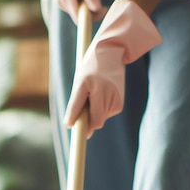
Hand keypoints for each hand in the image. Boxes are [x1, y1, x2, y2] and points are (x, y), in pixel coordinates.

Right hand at [44, 0, 102, 22]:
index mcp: (65, 0)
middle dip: (92, 4)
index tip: (103, 9)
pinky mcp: (64, 1)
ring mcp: (62, 3)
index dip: (92, 17)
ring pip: (81, 9)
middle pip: (82, 14)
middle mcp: (62, 5)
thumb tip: (96, 10)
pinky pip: (78, 4)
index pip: (80, 20)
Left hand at [64, 0, 161, 136]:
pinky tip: (100, 94)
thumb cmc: (91, 67)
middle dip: (87, 118)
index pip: (94, 121)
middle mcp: (110, 97)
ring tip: (93, 93)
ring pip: (100, 118)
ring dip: (93, 112)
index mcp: (99, 91)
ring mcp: (117, 101)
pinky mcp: (120, 104)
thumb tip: (69, 125)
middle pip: (96, 122)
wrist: (111, 52)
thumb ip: (75, 105)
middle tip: (83, 105)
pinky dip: (100, 108)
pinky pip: (105, 114)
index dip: (86, 131)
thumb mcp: (79, 84)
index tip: (80, 137)